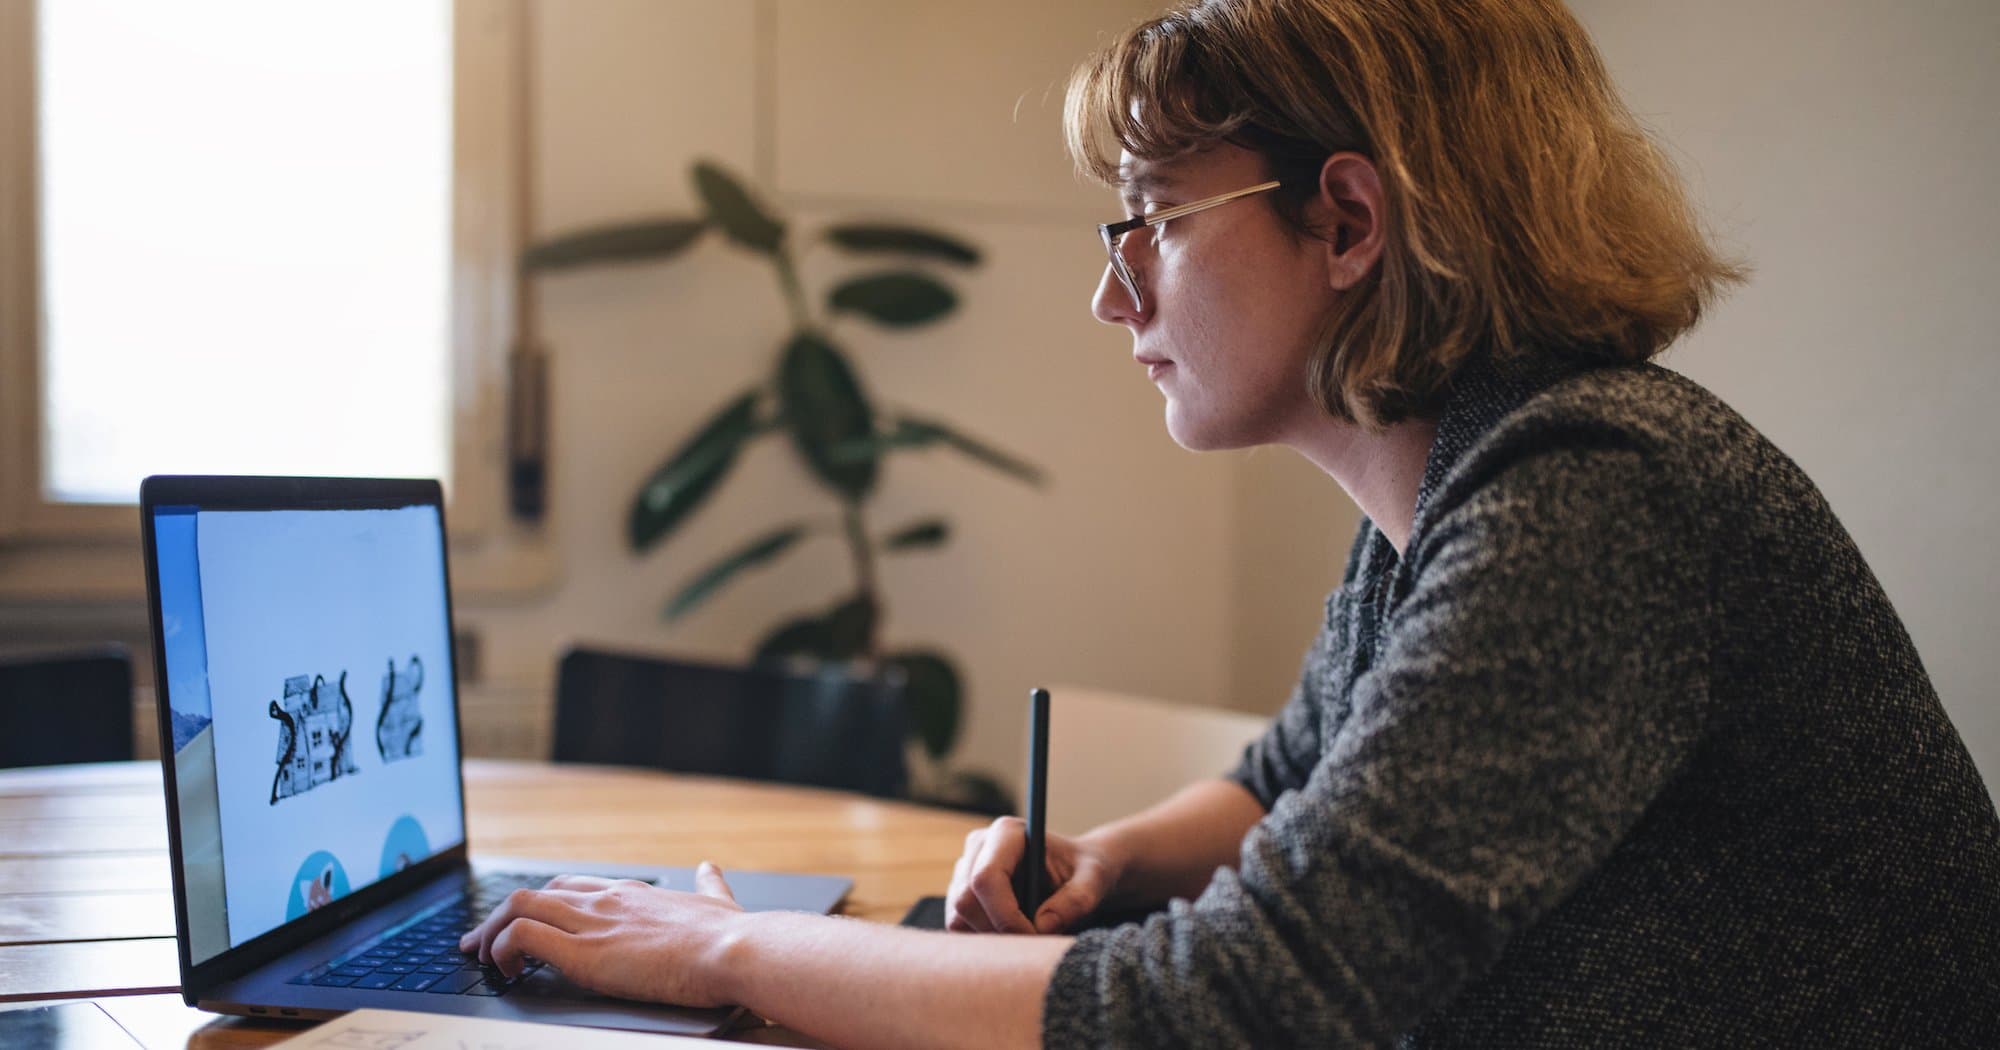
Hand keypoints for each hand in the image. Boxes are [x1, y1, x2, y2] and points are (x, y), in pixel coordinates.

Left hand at [457, 863, 747, 1006]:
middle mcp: (607, 900)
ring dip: (491, 932)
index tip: (528, 926)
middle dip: (501, 917)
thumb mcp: (718, 901)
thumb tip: (709, 866)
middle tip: (483, 942)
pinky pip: (521, 937)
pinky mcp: (584, 951)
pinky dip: (503, 950)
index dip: (544, 906)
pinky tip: (507, 970)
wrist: (734, 950)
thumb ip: (709, 885)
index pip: (573, 888)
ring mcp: (593, 922)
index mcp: (633, 894)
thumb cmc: (731, 936)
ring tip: (483, 957)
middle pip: (535, 893)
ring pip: (518, 906)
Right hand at [945, 817, 1126, 934]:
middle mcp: (979, 847)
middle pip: (965, 901)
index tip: (1034, 937)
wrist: (1076, 874)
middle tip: (1034, 943)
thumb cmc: (1085, 871)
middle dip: (999, 931)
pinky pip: (959, 927)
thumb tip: (1041, 926)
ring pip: (958, 918)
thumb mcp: (1094, 880)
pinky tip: (1014, 931)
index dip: (1006, 916)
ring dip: (991, 937)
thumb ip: (1076, 900)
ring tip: (1028, 933)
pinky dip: (985, 939)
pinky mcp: (960, 893)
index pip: (986, 878)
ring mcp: (964, 870)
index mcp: (1007, 833)